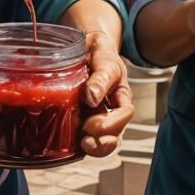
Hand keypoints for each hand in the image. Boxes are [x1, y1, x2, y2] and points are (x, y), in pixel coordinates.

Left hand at [80, 31, 133, 156]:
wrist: (85, 46)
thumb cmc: (99, 52)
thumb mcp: (103, 58)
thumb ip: (101, 77)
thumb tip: (92, 96)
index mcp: (121, 94)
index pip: (125, 114)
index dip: (112, 123)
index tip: (93, 123)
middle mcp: (111, 109)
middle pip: (116, 134)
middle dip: (104, 142)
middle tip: (86, 137)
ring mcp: (97, 117)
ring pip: (104, 141)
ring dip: (95, 148)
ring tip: (82, 144)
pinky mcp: (82, 121)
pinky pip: (85, 139)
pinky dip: (79, 146)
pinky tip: (69, 144)